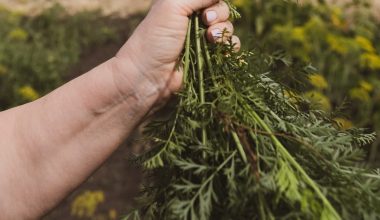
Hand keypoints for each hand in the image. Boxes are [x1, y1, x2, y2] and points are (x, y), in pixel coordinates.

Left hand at [116, 0, 240, 102]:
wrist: (149, 76)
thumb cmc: (156, 38)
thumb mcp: (173, 5)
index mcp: (183, 5)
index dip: (214, 3)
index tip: (207, 13)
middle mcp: (193, 21)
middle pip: (222, 11)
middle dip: (220, 16)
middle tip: (207, 23)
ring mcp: (201, 41)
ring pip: (227, 30)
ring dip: (224, 32)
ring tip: (211, 40)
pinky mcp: (207, 59)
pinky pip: (228, 49)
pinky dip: (230, 48)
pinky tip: (223, 51)